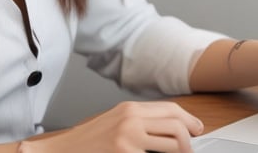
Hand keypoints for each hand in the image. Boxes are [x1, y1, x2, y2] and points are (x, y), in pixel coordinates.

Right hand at [22, 101, 203, 152]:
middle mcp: (131, 120)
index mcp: (129, 109)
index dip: (189, 120)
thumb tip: (168, 129)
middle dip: (189, 140)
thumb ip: (139, 121)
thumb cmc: (86, 142)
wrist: (60, 151)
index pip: (170, 109)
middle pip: (176, 125)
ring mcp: (129, 139)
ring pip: (173, 144)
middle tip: (190, 150)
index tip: (197, 129)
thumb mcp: (114, 122)